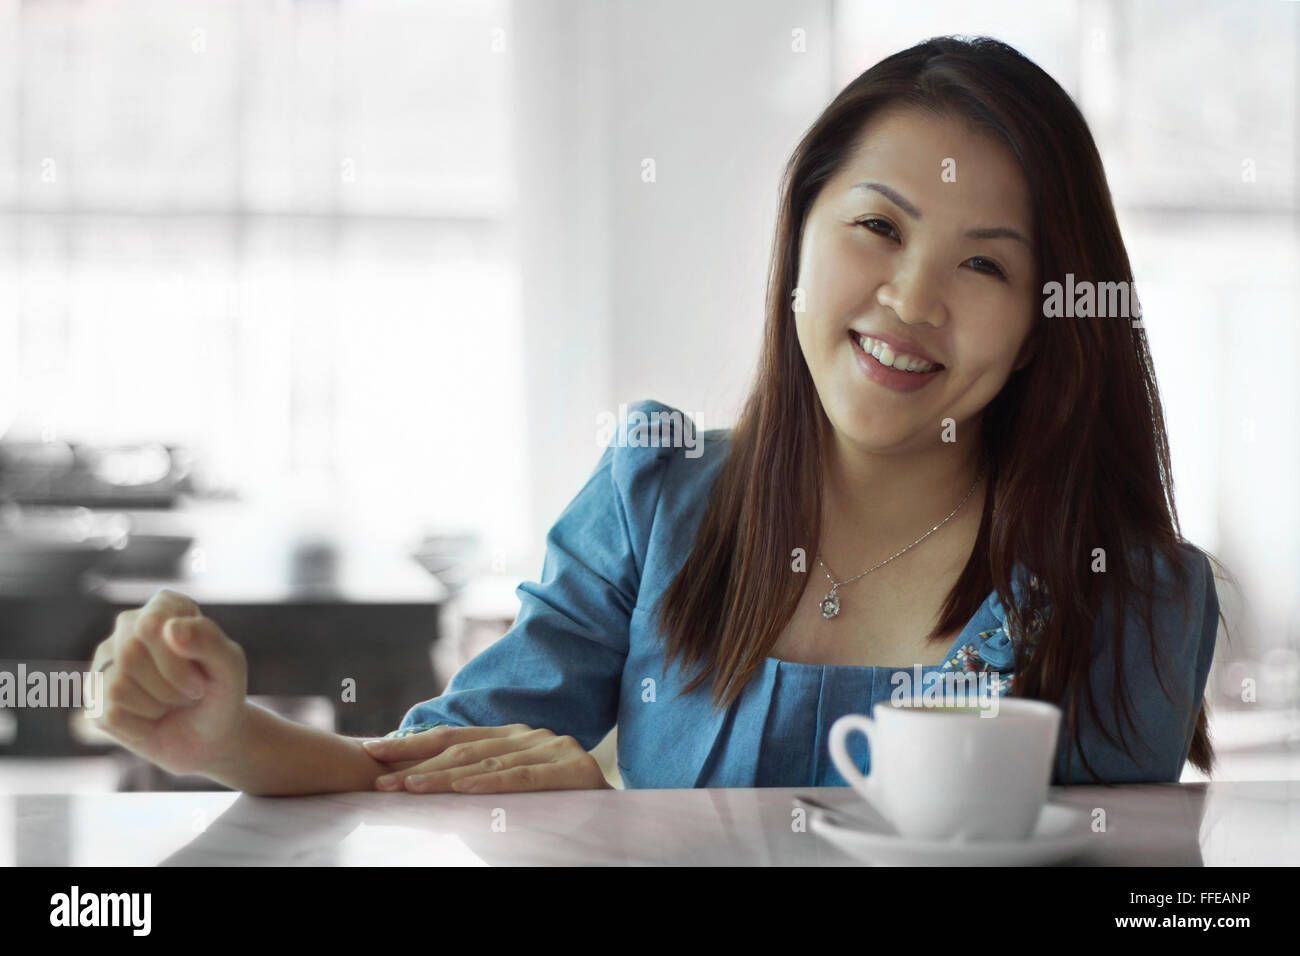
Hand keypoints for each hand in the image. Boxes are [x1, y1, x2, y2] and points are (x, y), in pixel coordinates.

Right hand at [89, 588, 248, 777]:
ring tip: (172, 703)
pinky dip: (141, 726)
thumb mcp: (230, 667)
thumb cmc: (221, 692)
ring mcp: (106, 662)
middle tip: (191, 694)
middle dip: (170, 686)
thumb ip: (209, 640)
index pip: (150, 625)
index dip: (176, 661)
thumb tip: (170, 628)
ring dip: (158, 706)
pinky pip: (109, 714)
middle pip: (130, 654)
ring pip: (118, 686)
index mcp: (164, 607)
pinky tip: (153, 719)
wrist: (209, 736)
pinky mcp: (94, 698)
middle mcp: (128, 627)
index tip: (202, 678)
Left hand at [362, 724, 612, 792]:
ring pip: (488, 763)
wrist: (622, 822)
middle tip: (378, 778)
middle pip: (464, 748)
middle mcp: (531, 735)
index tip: (373, 752)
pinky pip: (522, 777)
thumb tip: (418, 785)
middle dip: (416, 764)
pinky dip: (489, 783)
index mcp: (514, 737)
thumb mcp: (512, 795)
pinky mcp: (572, 769)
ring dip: (443, 777)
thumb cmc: (559, 812)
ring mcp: (553, 748)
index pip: (455, 738)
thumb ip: (479, 782)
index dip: (413, 744)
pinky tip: (461, 788)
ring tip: (407, 787)